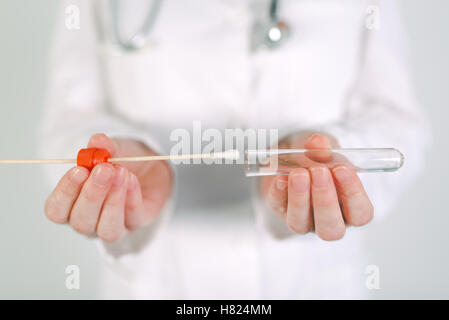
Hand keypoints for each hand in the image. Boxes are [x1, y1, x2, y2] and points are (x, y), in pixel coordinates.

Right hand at [45, 133, 172, 241]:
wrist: (151, 166)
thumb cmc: (121, 162)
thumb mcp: (113, 150)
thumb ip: (103, 147)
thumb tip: (97, 141)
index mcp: (71, 206)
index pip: (56, 210)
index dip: (65, 192)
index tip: (78, 170)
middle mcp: (89, 222)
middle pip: (81, 221)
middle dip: (92, 194)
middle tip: (104, 169)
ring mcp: (114, 227)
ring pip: (107, 229)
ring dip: (113, 201)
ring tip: (121, 172)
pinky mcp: (137, 224)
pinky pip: (133, 218)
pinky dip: (132, 197)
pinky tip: (132, 179)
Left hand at [261, 133, 372, 240]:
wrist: (293, 158)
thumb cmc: (320, 162)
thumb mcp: (327, 152)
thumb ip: (324, 149)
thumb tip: (319, 143)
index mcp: (350, 211)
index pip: (360, 214)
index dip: (353, 194)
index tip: (343, 169)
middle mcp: (327, 221)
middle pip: (330, 228)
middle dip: (325, 200)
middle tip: (320, 172)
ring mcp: (301, 220)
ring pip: (300, 223)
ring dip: (300, 198)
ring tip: (299, 173)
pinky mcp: (278, 210)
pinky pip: (277, 206)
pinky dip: (279, 191)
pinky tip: (281, 177)